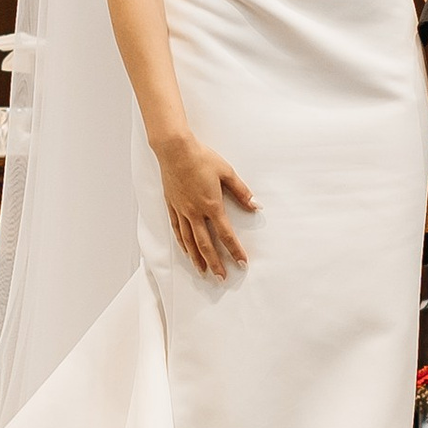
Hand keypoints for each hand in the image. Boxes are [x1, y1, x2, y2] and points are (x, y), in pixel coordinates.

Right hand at [158, 130, 256, 278]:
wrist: (175, 149)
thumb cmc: (201, 158)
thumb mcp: (227, 172)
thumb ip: (241, 191)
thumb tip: (256, 205)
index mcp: (211, 205)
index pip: (226, 234)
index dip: (235, 250)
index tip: (241, 263)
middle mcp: (195, 212)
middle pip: (206, 244)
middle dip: (215, 263)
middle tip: (221, 278)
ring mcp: (181, 210)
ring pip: (189, 241)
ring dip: (197, 258)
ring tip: (203, 272)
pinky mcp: (171, 206)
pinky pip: (177, 230)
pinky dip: (182, 244)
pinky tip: (186, 252)